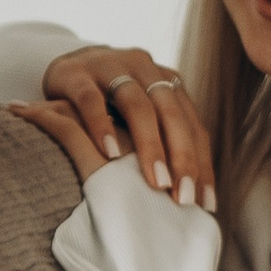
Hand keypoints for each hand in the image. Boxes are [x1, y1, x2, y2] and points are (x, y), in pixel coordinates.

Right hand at [39, 46, 214, 209]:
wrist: (65, 67)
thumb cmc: (108, 106)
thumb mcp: (140, 118)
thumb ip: (164, 143)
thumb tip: (189, 195)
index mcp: (166, 83)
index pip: (193, 125)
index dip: (201, 163)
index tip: (205, 203)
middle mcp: (145, 69)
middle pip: (171, 114)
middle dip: (182, 157)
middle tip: (183, 197)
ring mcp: (110, 67)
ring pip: (137, 106)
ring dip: (150, 145)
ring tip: (156, 182)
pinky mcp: (76, 73)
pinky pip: (90, 99)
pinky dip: (101, 126)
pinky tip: (109, 155)